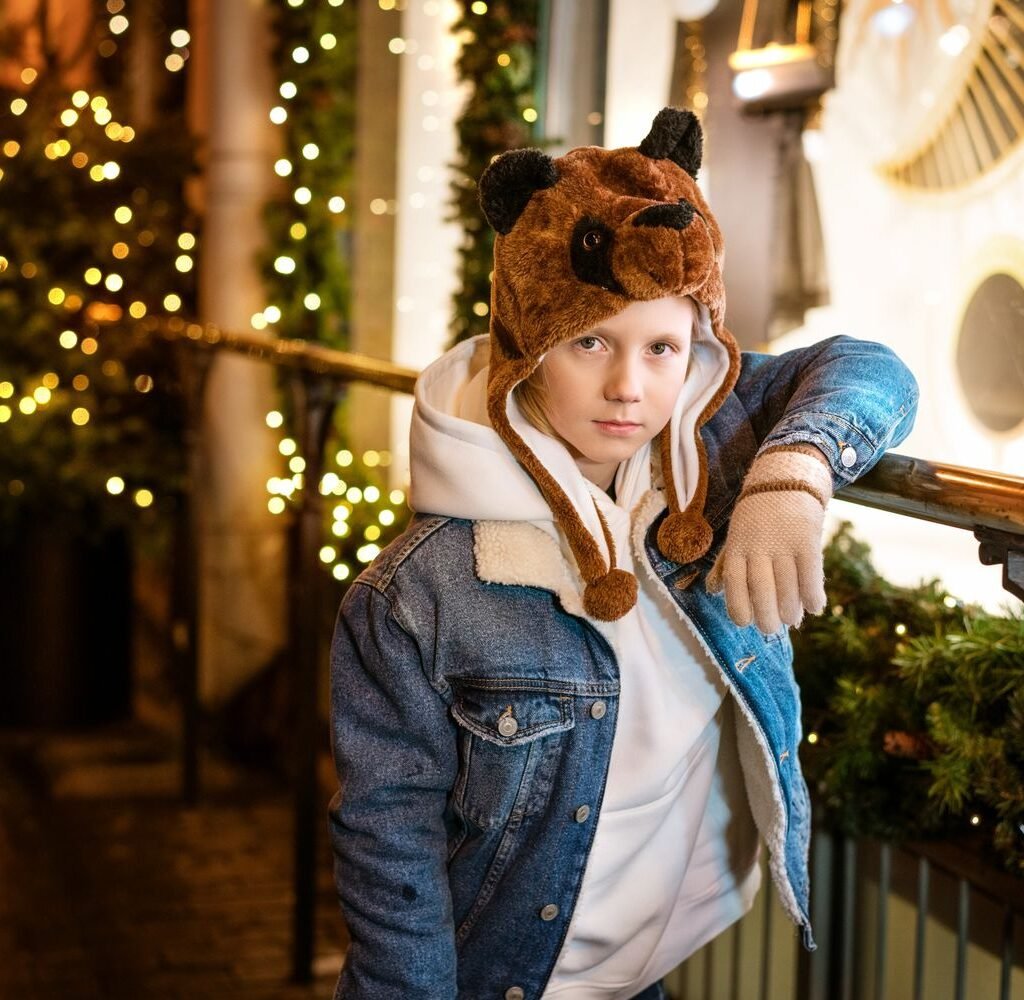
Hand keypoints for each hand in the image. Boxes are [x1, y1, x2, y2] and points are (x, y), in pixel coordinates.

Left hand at [706, 447, 832, 634]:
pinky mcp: (808, 539)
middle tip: (771, 628)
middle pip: (761, 589)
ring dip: (791, 609)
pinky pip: (811, 573)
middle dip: (766, 616)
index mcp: (738, 546)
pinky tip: (816, 608)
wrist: (785, 477)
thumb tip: (713, 591)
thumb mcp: (736, 534)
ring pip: (787, 586)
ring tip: (792, 619)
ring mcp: (784, 543)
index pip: (734, 583)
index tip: (745, 622)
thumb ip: (727, 562)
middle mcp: (758, 546)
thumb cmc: (756, 514)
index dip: (738, 607)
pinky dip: (813, 595)